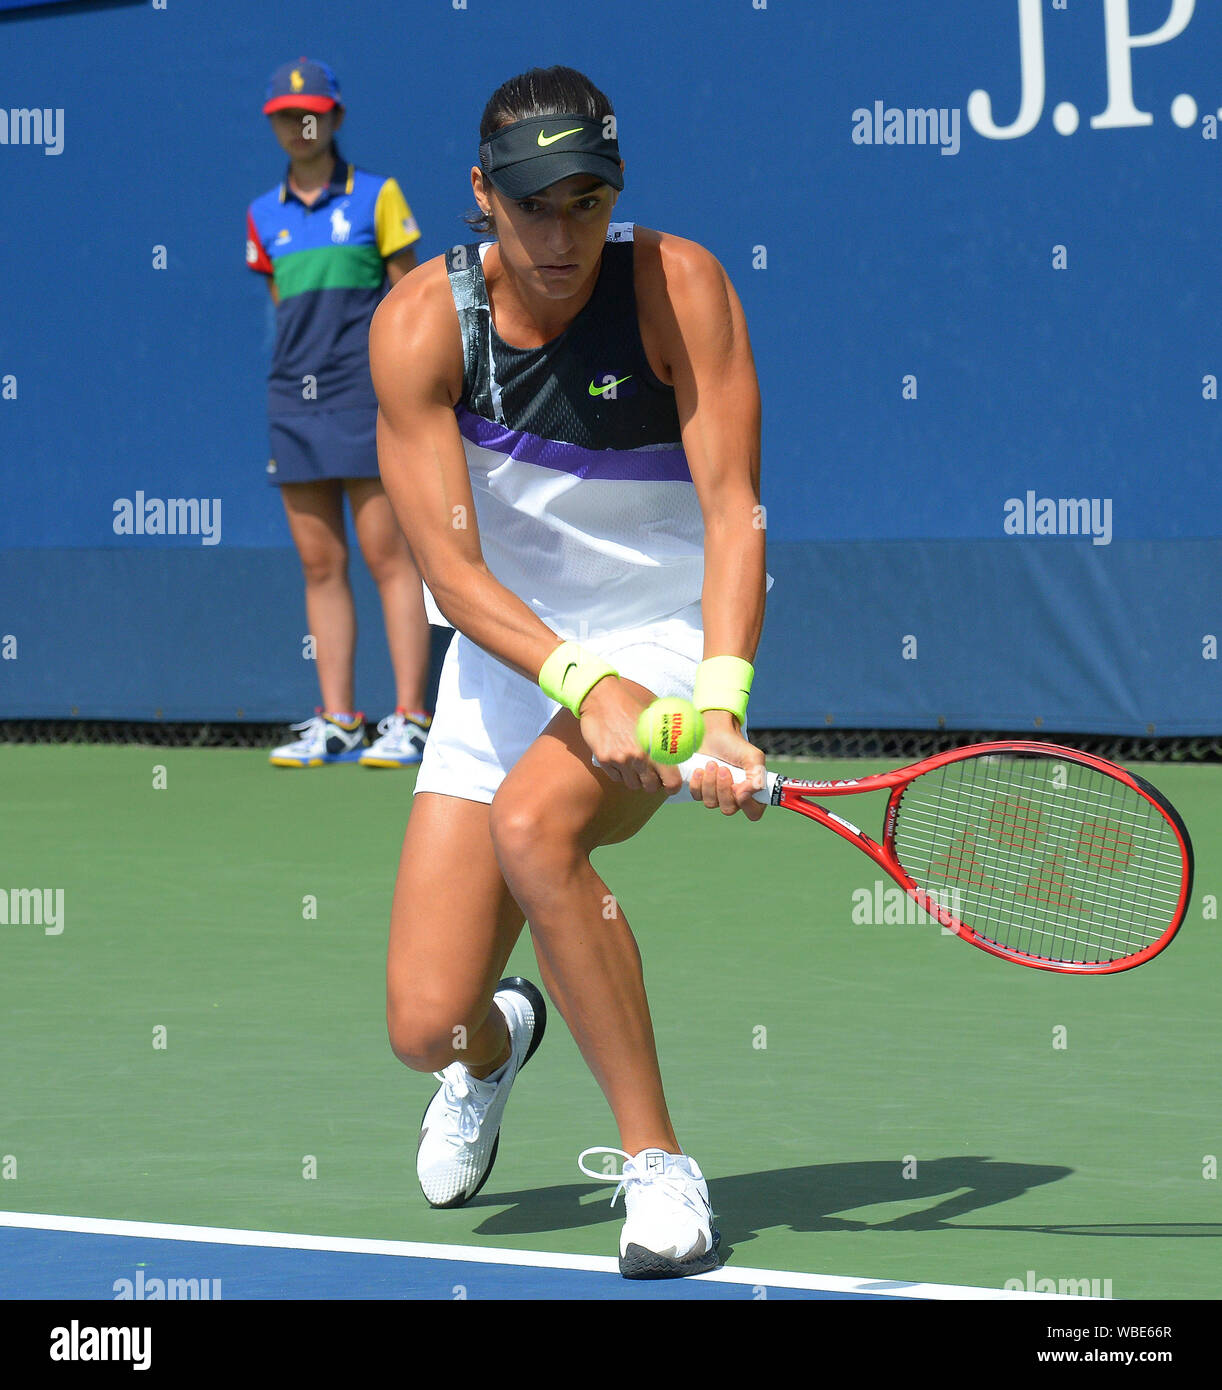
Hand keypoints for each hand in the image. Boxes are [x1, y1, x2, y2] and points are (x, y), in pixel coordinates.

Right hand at [579, 676, 682, 794]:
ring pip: (632, 784)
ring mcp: (619, 759)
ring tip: (636, 766)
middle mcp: (637, 756)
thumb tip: (683, 743)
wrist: (601, 697)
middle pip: (651, 787)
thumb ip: (666, 733)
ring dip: (635, 778)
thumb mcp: (654, 715)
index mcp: (655, 747)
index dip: (672, 786)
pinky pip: (616, 777)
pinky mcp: (603, 759)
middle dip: (653, 783)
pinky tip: (621, 759)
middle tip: (652, 775)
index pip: (671, 781)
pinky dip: (620, 773)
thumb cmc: (630, 704)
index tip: (670, 783)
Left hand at [688, 711, 766, 819]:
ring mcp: (717, 795)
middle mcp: (735, 798)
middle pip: (728, 809)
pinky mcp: (701, 790)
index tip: (739, 788)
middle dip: (723, 789)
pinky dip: (698, 782)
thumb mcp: (753, 757)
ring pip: (711, 803)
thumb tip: (745, 794)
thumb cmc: (736, 746)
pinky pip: (697, 796)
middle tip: (723, 769)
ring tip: (712, 764)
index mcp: (752, 792)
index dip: (746, 805)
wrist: (715, 735)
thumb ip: (757, 776)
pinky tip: (700, 769)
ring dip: (710, 783)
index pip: (753, 812)